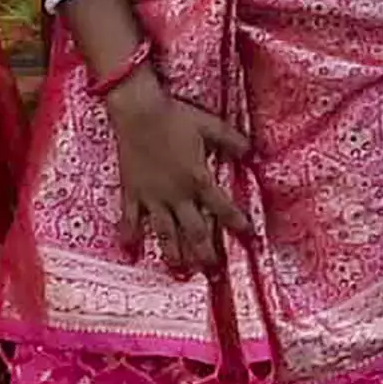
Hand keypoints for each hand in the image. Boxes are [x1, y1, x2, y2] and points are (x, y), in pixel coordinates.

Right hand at [104, 68, 248, 273]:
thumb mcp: (210, 125)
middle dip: (205, 253)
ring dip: (174, 253)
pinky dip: (130, 234)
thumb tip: (252, 152)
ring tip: (181, 271)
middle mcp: (178, 194)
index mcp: (199, 179)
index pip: (223, 208)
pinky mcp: (133, 192)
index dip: (237, 223)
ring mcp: (154, 196)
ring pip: (166, 232)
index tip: (248, 237)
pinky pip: (131, 218)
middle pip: (195, 231)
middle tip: (212, 271)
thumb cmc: (175, 116)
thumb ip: (232, 141)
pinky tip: (130, 250)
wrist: (138, 111)